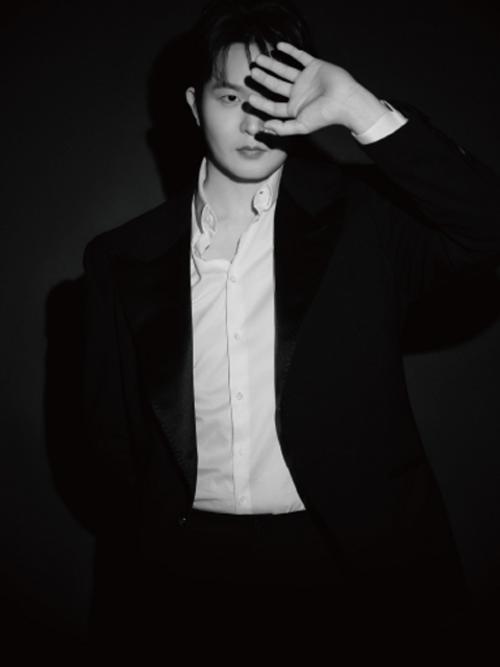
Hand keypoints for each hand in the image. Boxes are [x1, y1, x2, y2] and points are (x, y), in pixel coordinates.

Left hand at [249, 43, 386, 135]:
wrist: (344, 101)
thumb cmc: (324, 116)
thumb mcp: (301, 126)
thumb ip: (283, 129)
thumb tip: (265, 128)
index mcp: (294, 108)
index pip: (273, 106)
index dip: (261, 103)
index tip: (249, 97)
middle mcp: (298, 93)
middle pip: (275, 86)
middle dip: (263, 79)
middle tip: (252, 72)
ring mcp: (305, 79)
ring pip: (284, 70)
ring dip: (272, 64)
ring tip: (258, 59)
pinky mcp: (314, 66)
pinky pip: (300, 57)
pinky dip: (290, 51)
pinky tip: (279, 46)